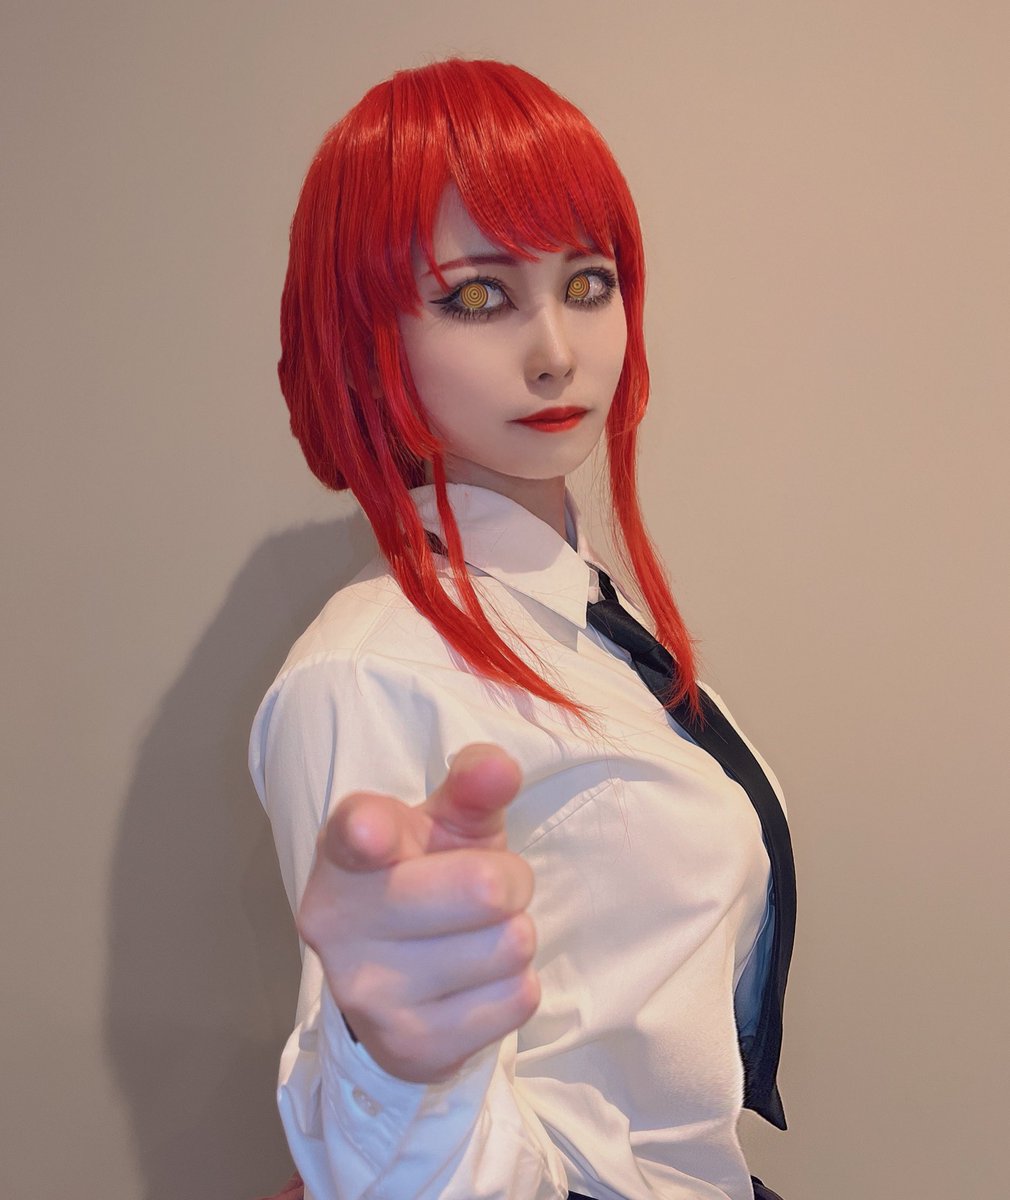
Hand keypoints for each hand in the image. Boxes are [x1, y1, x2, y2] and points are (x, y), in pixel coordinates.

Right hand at [297, 744, 538, 1082]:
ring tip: (476, 937)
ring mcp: (368, 993)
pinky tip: (476, 983)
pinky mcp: (409, 1047)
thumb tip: (497, 766)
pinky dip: (514, 987)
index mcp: (343, 851)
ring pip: (511, 944)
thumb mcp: (448, 824)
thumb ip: (472, 786)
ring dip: (514, 937)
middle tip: (487, 890)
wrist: (400, 983)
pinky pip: (518, 999)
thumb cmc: (429, 877)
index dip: (370, 830)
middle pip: (486, 887)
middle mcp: (339, 923)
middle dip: (511, 881)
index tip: (373, 832)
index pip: (356, 832)